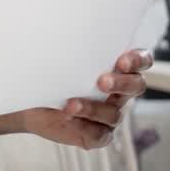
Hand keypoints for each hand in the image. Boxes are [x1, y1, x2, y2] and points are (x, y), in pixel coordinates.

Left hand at [22, 49, 152, 148]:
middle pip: (135, 86)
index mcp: (116, 69)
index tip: (122, 61)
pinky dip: (83, 127)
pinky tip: (68, 120)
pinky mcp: (97, 134)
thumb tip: (64, 35)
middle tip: (102, 81)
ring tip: (70, 104)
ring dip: (93, 108)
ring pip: (113, 114)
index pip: (140, 61)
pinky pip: (99, 135)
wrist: (28, 104)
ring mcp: (109, 114)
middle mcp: (118, 92)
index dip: (137, 60)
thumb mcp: (58, 59)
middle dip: (121, 83)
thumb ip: (71, 52)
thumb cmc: (48, 76)